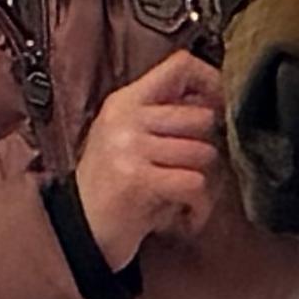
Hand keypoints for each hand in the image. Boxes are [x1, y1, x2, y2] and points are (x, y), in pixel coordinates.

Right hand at [71, 50, 221, 260]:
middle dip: (204, 150)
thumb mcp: (130, 141)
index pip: (180, 65)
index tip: (218, 106)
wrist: (80, 233)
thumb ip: (164, 116)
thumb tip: (214, 99)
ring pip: (203, 152)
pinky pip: (194, 183)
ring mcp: (128, 147)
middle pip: (201, 117)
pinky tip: (182, 215)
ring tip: (181, 197)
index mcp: (124, 102)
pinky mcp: (136, 178)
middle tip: (187, 172)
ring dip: (201, 183)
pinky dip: (197, 206)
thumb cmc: (113, 189)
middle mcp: (124, 118)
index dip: (211, 81)